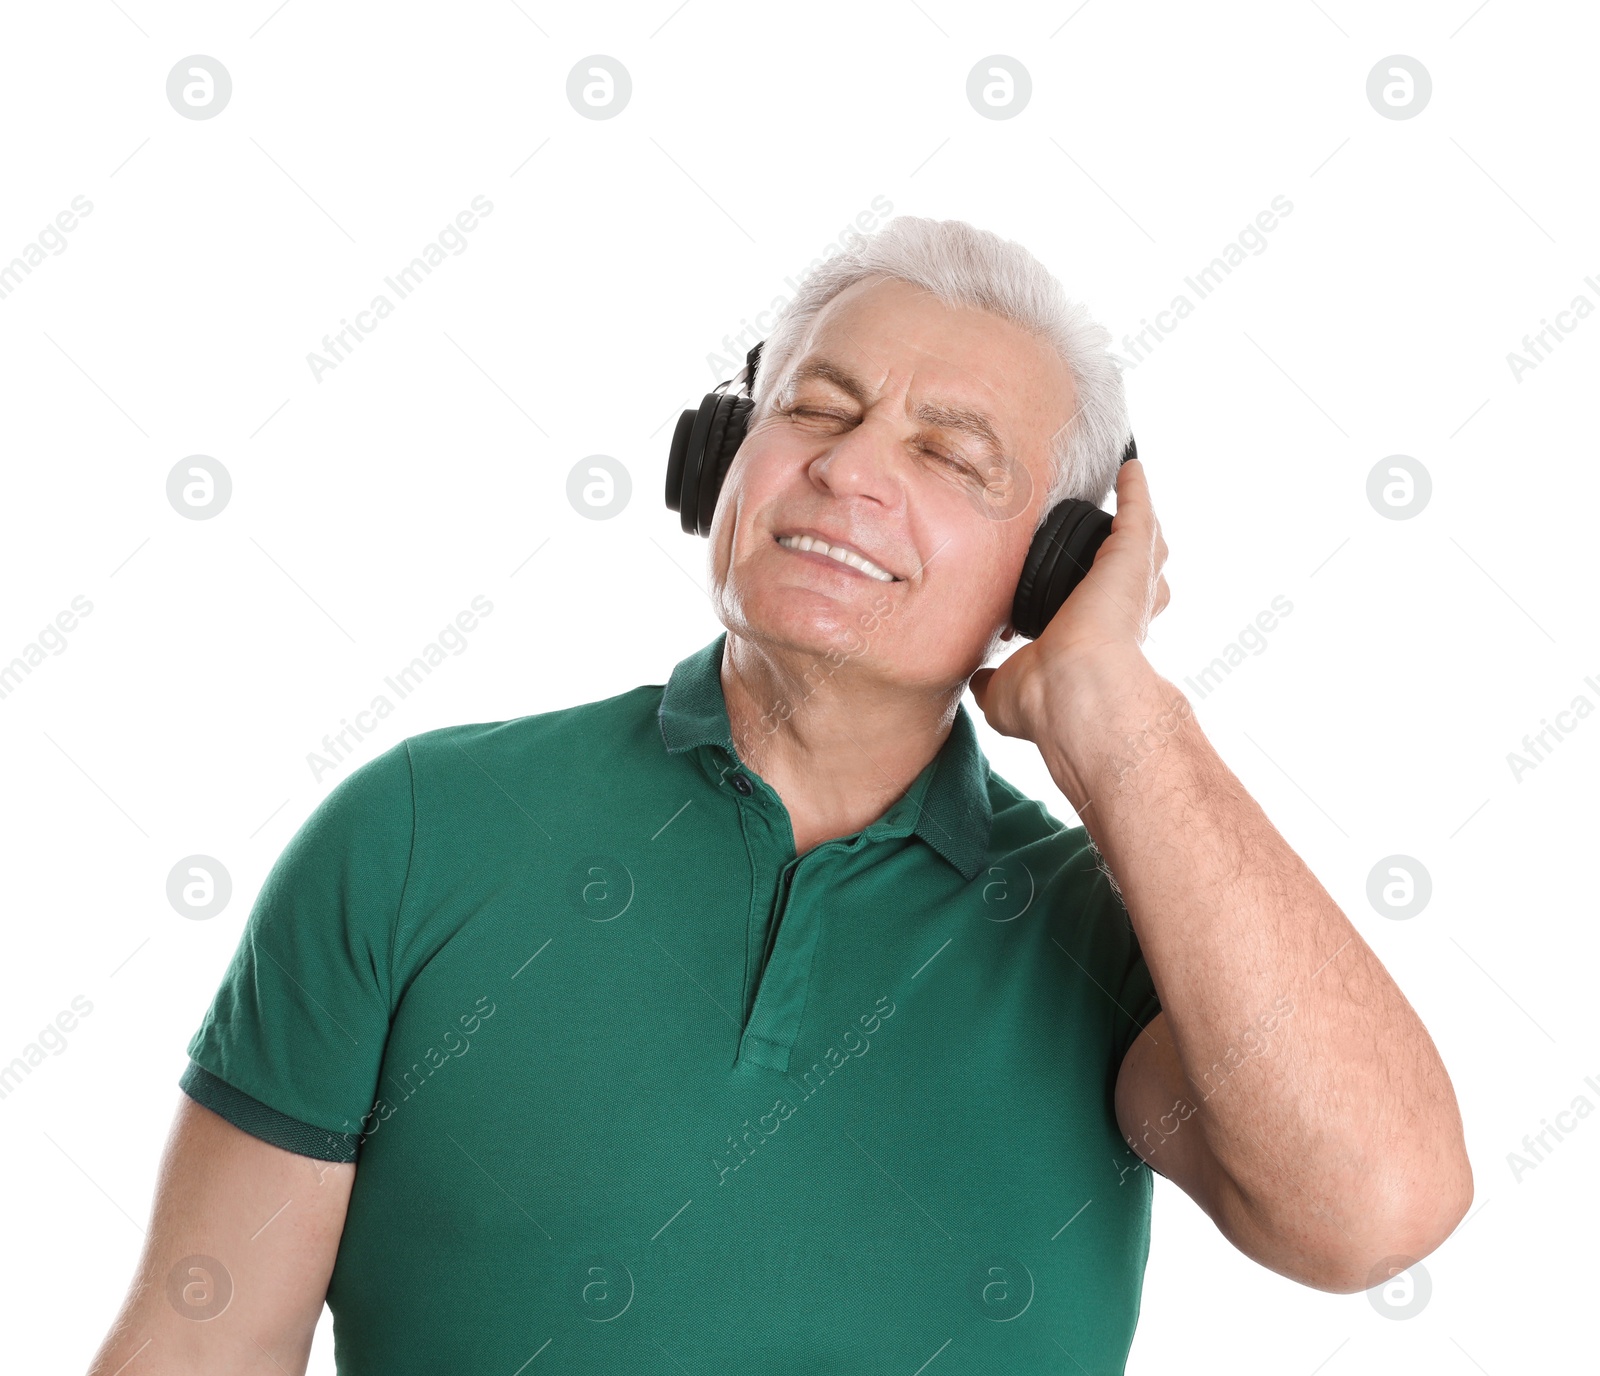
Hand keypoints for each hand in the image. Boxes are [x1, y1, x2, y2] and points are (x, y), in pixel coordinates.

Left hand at [969, 458, 1169, 745]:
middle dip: (1140, 559)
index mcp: (1100, 642)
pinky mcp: (1131, 555)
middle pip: (1142, 576)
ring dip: (1143, 521)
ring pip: (1148, 544)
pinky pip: (1137, 510)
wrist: (1074, 691)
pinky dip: (1135, 488)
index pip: (1108, 615)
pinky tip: (1129, 467)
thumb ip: (993, 680)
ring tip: (1132, 494)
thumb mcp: (1005, 692)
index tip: (1093, 594)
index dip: (1106, 604)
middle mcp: (1125, 613)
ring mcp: (1133, 582)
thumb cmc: (1045, 701)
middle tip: (1128, 536)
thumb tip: (979, 681)